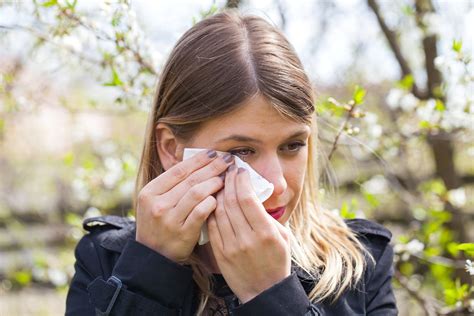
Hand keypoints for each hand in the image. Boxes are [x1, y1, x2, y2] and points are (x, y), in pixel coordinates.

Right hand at [135, 149, 233, 262]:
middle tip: (227, 160)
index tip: (214, 153)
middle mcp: (157, 204)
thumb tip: (200, 162)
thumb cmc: (159, 224)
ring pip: (196, 193)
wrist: (153, 257)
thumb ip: (173, 185)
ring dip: (214, 183)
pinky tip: (219, 199)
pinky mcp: (182, 234)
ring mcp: (169, 220)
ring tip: (225, 179)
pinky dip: (211, 203)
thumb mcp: (156, 202)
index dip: (198, 159)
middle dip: (212, 167)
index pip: (178, 170)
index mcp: (150, 192)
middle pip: (190, 179)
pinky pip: (200, 213)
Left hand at [207, 165, 291, 302]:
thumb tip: (254, 194)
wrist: (264, 292)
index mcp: (266, 232)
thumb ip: (268, 217)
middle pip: (231, 202)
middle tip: (228, 170)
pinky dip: (211, 210)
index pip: (248, 199)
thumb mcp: (283, 237)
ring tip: (220, 181)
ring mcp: (232, 246)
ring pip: (219, 211)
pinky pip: (212, 226)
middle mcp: (248, 238)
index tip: (241, 170)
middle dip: (228, 181)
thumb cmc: (277, 261)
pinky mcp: (220, 253)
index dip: (242, 180)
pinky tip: (213, 200)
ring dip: (218, 193)